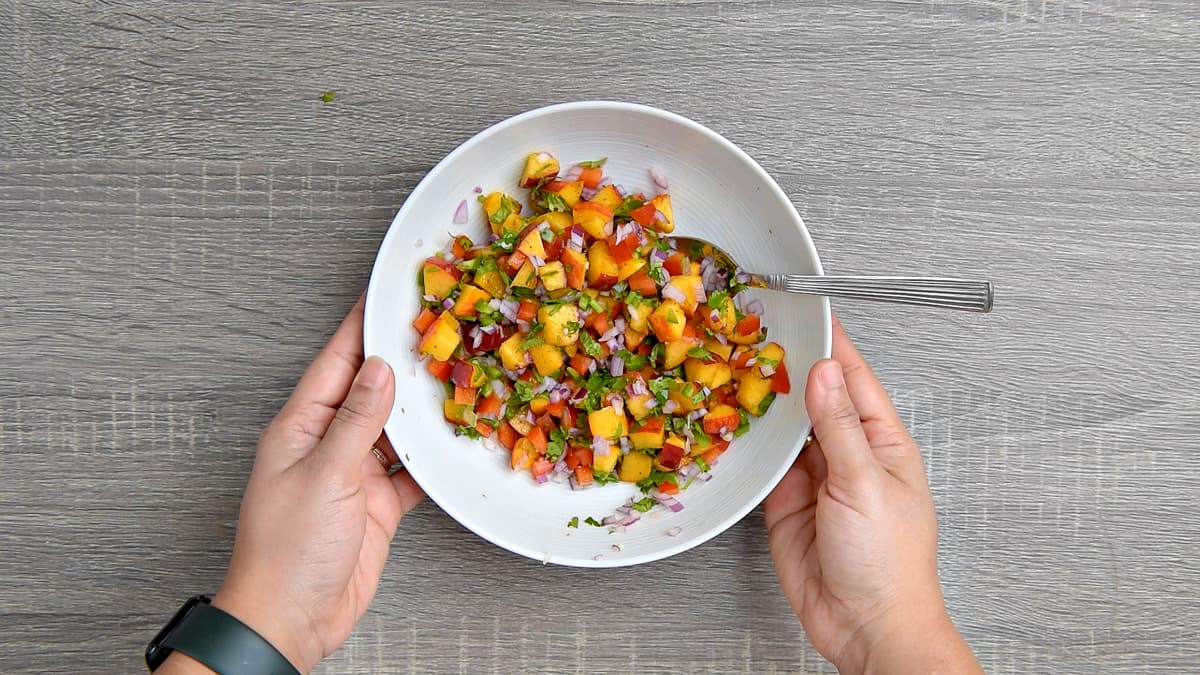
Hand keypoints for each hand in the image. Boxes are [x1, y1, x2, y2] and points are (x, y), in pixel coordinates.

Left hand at [162, 295, 422, 672]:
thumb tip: (379, 371)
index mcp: (300, 428)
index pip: (336, 363)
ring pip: (394, 428)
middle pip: (369, 391)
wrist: (291, 620)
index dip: (361, 327)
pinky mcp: (376, 504)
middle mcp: (326, 445)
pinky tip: (453, 442)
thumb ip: (357, 421)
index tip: (386, 295)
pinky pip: (410, 470)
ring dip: (420, 409)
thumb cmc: (287, 552)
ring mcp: (353, 475)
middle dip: (400, 361)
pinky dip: (432, 458)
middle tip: (436, 329)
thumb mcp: (324, 476)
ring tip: (454, 377)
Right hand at [765, 317, 980, 673]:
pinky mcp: (784, 503)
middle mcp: (847, 455)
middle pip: (815, 399)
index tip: (809, 312)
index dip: (832, 345)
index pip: (855, 379)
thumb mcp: (865, 484)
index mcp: (882, 443)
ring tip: (736, 367)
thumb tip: (825, 374)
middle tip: (756, 334)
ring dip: (765, 404)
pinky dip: (748, 443)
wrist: (865, 627)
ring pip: (785, 428)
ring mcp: (815, 479)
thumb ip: (838, 427)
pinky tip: (732, 422)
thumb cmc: (888, 563)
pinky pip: (763, 463)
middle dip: (789, 368)